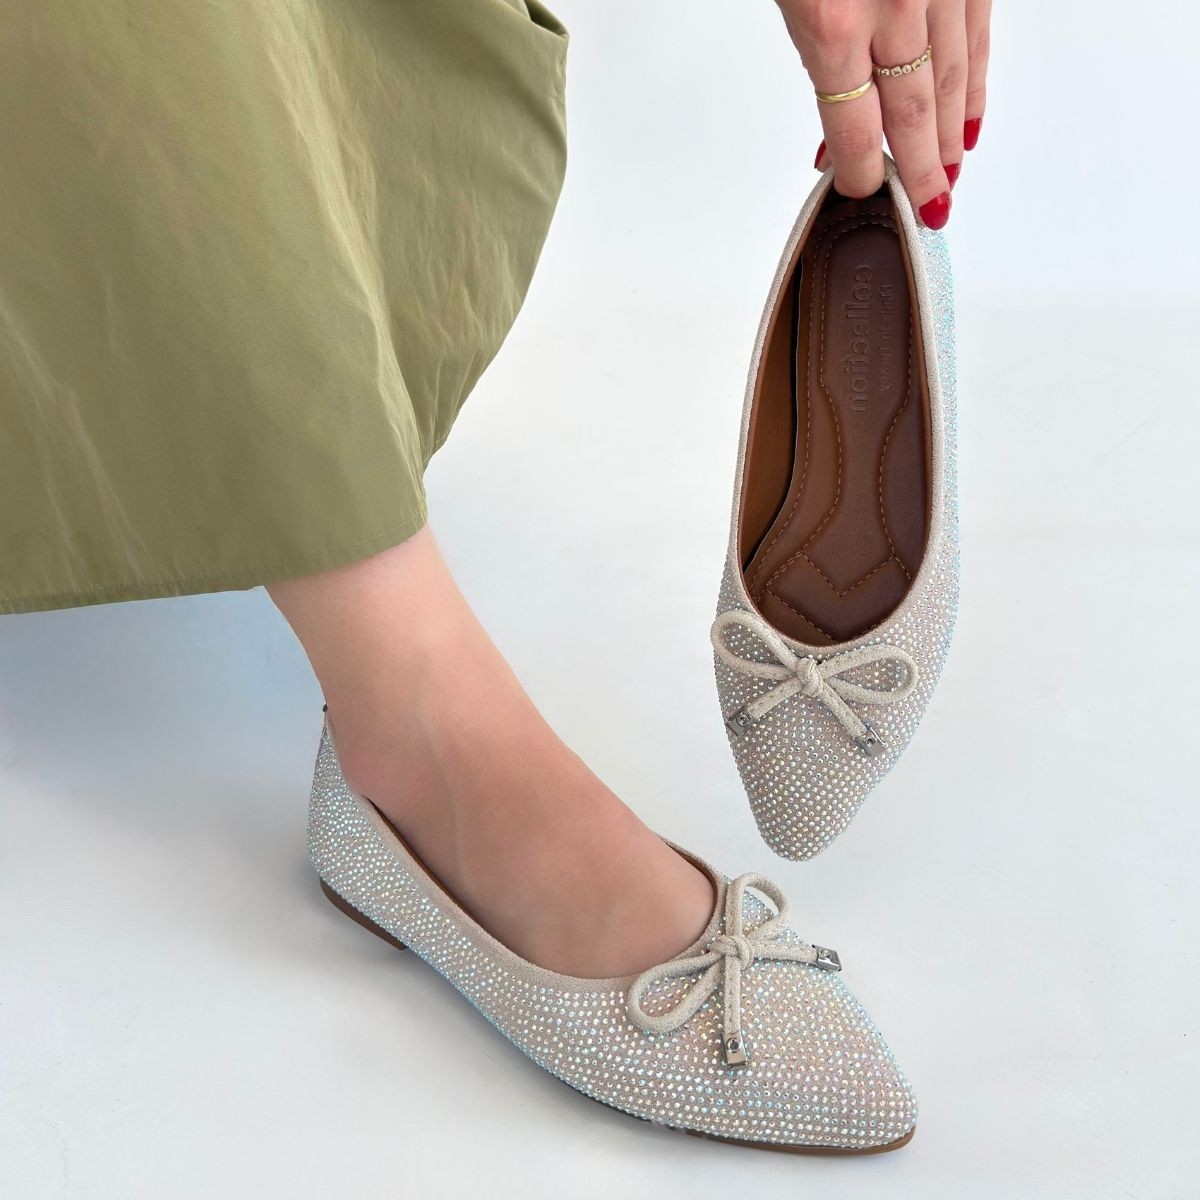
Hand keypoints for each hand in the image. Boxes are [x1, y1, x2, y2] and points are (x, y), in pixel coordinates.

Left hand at [776, 0, 991, 227]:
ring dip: (950, 137)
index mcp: (833, 25)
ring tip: (947, 176)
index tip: (866, 192)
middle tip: (925, 208)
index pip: (855, 130)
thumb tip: (837, 127)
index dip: (863, 173)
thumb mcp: (792, 0)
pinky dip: (974, 85)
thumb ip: (817, 60)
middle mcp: (894, 6)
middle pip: (911, 117)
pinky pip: (977, 38)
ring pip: (950, 83)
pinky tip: (969, 120)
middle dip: (919, 171)